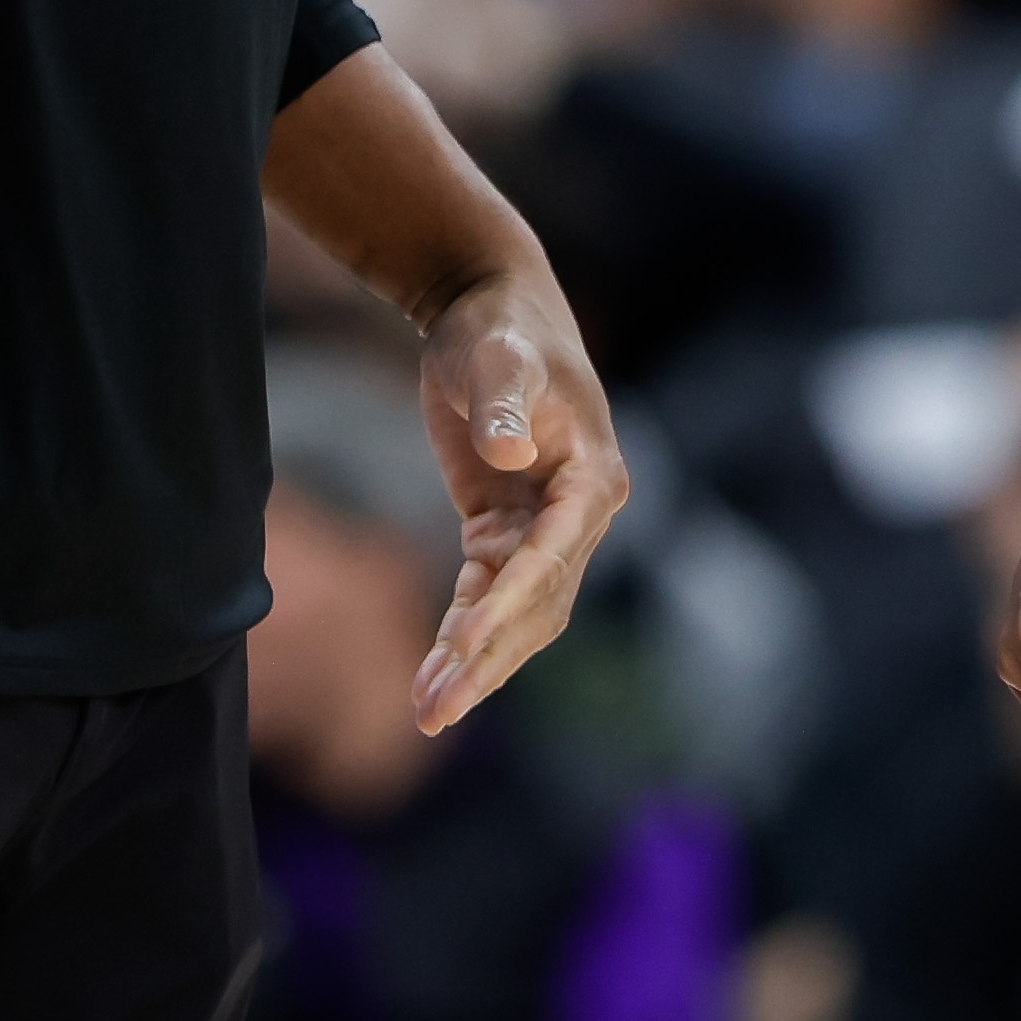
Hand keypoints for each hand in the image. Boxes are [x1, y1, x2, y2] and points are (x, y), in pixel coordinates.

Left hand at [412, 264, 628, 732]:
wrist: (487, 310)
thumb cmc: (498, 327)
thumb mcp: (497, 356)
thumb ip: (504, 401)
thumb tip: (509, 453)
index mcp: (593, 476)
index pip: (554, 555)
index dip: (510, 602)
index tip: (466, 643)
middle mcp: (579, 513)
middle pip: (539, 603)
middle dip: (488, 657)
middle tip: (438, 708)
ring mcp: (544, 528)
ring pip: (517, 614)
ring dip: (476, 662)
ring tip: (427, 710)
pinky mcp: (504, 530)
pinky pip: (487, 596)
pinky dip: (462, 634)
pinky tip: (431, 676)